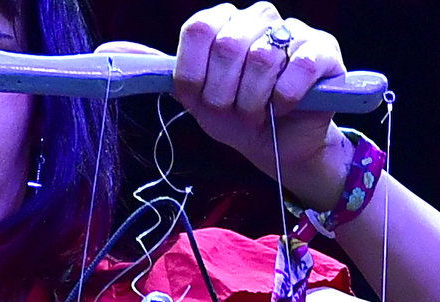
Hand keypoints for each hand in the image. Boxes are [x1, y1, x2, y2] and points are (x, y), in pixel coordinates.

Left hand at [169, 4, 352, 192]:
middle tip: (234, 113)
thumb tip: (116, 53)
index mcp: (224, 22)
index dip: (195, 72)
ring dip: (255, 100)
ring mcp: (293, 30)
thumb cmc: (239, 118)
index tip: (200, 99)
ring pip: (263, 57)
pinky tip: (285, 107)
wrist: (281, 146)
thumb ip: (165, 74)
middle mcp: (258, 18)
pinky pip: (299, 66)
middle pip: (228, 44)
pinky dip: (286, 97)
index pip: (198, 29)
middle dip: (224, 93)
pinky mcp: (323, 50)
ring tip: (259, 114)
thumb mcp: (196, 100)